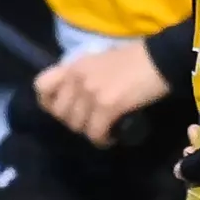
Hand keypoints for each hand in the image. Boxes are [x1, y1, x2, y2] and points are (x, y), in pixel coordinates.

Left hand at [33, 39, 170, 145]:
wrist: (159, 60)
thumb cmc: (132, 60)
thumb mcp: (97, 62)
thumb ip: (81, 76)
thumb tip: (74, 97)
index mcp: (73, 65)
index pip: (41, 86)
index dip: (49, 103)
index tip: (64, 110)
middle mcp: (76, 78)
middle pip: (59, 112)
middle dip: (74, 122)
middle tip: (89, 122)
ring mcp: (90, 91)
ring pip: (76, 125)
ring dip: (89, 131)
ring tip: (102, 129)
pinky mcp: (108, 105)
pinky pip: (95, 132)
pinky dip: (103, 139)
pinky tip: (112, 136)